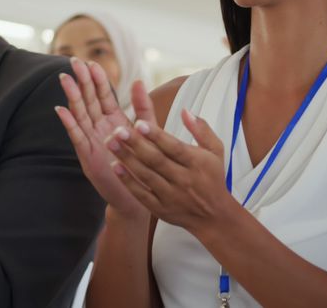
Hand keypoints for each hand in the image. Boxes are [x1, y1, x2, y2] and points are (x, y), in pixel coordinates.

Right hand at [55, 58, 146, 219]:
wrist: (137, 194)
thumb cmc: (142, 162)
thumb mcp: (146, 131)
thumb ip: (143, 107)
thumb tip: (139, 80)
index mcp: (114, 120)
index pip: (104, 95)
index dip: (98, 79)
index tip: (92, 62)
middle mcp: (100, 128)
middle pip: (89, 100)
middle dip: (82, 81)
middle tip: (73, 61)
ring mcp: (91, 141)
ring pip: (80, 115)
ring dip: (72, 97)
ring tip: (65, 79)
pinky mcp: (87, 156)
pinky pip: (77, 137)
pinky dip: (69, 123)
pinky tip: (60, 110)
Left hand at [106, 108, 235, 236]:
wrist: (213, 215)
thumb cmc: (213, 177)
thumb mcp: (216, 150)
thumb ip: (201, 129)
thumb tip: (185, 110)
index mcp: (197, 163)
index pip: (174, 147)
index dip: (156, 136)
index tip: (139, 123)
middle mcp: (183, 179)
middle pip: (156, 160)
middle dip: (136, 144)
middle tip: (118, 131)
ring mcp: (170, 195)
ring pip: (146, 175)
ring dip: (127, 159)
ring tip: (111, 143)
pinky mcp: (160, 208)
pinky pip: (141, 193)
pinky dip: (127, 181)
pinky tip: (115, 167)